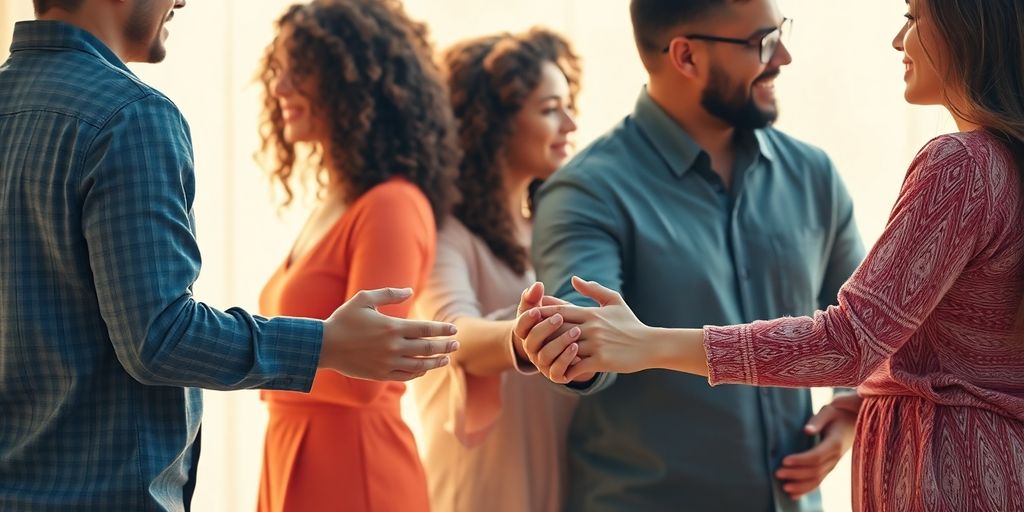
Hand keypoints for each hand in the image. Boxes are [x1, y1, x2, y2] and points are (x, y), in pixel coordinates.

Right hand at [320, 287, 458, 380]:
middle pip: (427, 348)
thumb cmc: (343, 320)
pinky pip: (406, 375)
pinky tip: (425, 368)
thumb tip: (409, 291)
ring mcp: (387, 362)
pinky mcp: (380, 374)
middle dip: (445, 346)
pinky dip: (418, 372)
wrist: (323, 346)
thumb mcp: (363, 299)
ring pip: (420, 365)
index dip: (442, 330)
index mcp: (391, 327)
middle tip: (456, 344)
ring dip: (435, 362)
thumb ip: (388, 294)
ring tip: (445, 358)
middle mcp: (392, 347)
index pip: (425, 329)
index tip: (454, 330)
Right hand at [512, 282, 584, 382]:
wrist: (573, 346)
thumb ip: (538, 296)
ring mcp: (542, 363)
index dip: (527, 319)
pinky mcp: (556, 374)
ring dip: (559, 343)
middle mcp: (531, 349)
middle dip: (545, 329)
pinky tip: (577, 347)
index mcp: (526, 332)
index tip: (537, 310)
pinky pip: (557, 371)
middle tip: (559, 318)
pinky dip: (566, 360)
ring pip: (545, 356)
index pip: (520, 326)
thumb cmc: (555, 322)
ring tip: (576, 331)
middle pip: (532, 341)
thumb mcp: (546, 308)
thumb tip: (537, 285)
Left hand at [519, 277, 655, 381]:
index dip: (542, 315)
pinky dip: (566, 371)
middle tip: (528, 343)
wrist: (650, 344)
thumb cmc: (630, 324)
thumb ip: (593, 289)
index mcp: (591, 313)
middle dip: (541, 336)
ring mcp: (595, 344)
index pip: (559, 312)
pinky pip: (576, 366)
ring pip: (564, 349)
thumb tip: (573, 279)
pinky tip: (559, 374)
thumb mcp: (614, 301)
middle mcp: (591, 327)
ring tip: (539, 361)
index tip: (530, 320)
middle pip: (556, 329)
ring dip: (551, 355)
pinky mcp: (601, 361)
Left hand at [774, 400, 856, 498]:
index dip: (800, 460)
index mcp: (834, 443)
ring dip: (800, 485)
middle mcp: (835, 457)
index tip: (784, 461)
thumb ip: (817, 420)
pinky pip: (818, 481)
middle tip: (777, 473)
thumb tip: (806, 431)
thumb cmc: (837, 414)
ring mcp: (833, 464)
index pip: (816, 456)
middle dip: (795, 474)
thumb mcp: (829, 411)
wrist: (853, 421)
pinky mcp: (829, 468)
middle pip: (814, 471)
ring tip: (784, 487)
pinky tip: (793, 495)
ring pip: (817, 480)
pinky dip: (806, 489)